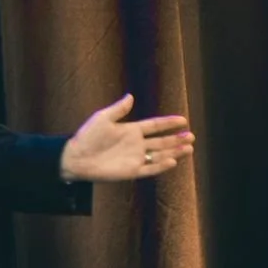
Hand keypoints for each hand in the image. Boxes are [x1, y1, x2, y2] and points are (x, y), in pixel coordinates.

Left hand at [60, 93, 193, 181]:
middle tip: (191, 136)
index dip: (168, 123)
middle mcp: (136, 144)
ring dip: (174, 151)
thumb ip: (119, 109)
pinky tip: (172, 160)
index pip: (154, 126)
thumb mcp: (103, 118)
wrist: (77, 156)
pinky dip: (161, 165)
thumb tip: (131, 96)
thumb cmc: (88, 136)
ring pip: (160, 155)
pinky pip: (150, 169)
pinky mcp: (131, 171)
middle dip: (176, 139)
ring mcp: (135, 158)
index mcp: (130, 130)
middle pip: (161, 141)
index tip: (183, 120)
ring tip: (189, 148)